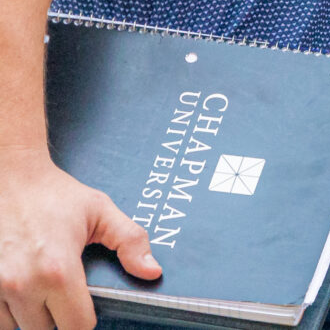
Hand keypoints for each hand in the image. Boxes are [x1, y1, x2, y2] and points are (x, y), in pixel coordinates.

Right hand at [0, 148, 158, 329]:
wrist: (10, 178)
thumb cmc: (55, 195)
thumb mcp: (101, 211)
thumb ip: (130, 242)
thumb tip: (152, 273)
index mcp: (57, 271)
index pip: (76, 326)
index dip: (85, 318)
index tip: (85, 304)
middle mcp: (22, 284)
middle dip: (56, 316)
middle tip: (61, 291)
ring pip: (16, 326)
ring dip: (28, 314)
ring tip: (38, 288)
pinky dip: (6, 309)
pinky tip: (18, 288)